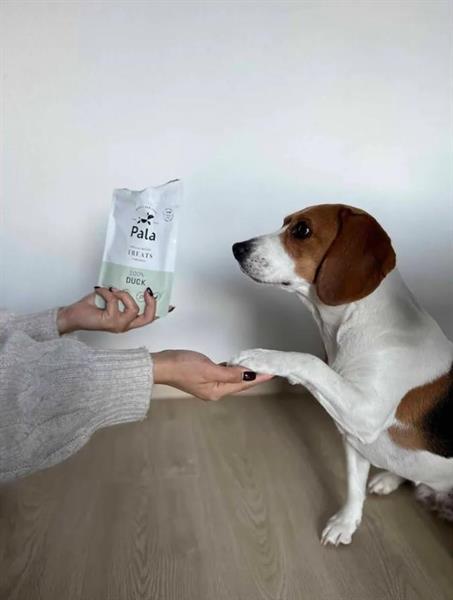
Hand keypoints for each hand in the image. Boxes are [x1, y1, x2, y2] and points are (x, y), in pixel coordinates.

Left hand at [57, 287, 156, 333]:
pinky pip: (115, 302)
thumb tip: (132, 282)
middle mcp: (125, 325)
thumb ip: (122, 294)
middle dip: (151, 303)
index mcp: (127, 321)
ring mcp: (119, 325)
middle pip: (147, 318)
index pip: (147, 319)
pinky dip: (107, 292)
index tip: (170, 305)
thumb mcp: (110, 298)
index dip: (159, 311)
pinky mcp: (110, 322)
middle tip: (147, 290)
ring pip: (133, 308)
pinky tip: (99, 290)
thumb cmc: (90, 307)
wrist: (72, 315)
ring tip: (113, 289)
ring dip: (123, 294)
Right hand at [151, 350, 272, 400]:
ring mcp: (208, 385)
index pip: (242, 384)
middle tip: (269, 369)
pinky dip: (232, 370)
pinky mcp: (203, 377)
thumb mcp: (209, 369)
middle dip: (254, 377)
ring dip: (244, 373)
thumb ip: (229, 372)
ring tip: (258, 367)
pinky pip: (223, 374)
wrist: (161, 365)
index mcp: (217, 392)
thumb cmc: (183, 366)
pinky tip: (237, 365)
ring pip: (231, 379)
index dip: (258, 378)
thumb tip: (249, 375)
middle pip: (239, 384)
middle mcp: (215, 391)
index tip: (272, 372)